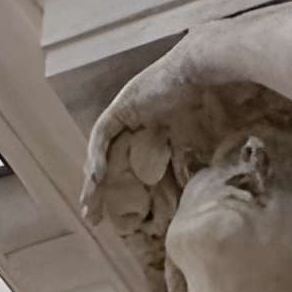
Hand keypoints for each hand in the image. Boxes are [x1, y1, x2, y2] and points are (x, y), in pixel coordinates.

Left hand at [81, 43, 196, 222]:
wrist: (198, 74)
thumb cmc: (201, 106)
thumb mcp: (190, 146)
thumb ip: (182, 168)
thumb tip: (186, 201)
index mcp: (144, 133)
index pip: (123, 166)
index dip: (116, 190)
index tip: (112, 216)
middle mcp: (129, 124)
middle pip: (106, 163)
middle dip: (98, 192)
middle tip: (94, 217)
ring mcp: (122, 114)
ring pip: (100, 153)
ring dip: (92, 180)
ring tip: (89, 205)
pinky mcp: (120, 108)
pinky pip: (103, 137)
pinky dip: (98, 156)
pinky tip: (96, 178)